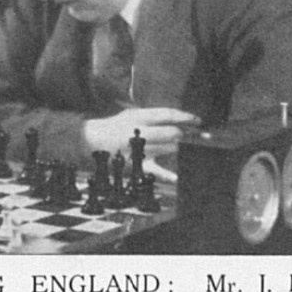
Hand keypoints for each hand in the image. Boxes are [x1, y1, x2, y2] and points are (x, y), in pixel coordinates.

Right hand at [82, 107, 199, 182]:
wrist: (91, 141)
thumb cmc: (115, 127)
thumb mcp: (131, 114)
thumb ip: (153, 116)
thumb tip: (179, 120)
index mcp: (138, 116)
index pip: (167, 114)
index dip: (185, 117)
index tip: (198, 120)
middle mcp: (139, 131)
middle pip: (172, 133)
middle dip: (189, 134)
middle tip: (201, 136)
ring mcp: (138, 149)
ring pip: (169, 149)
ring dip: (183, 148)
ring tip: (194, 147)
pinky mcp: (136, 165)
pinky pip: (156, 171)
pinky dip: (169, 175)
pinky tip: (179, 177)